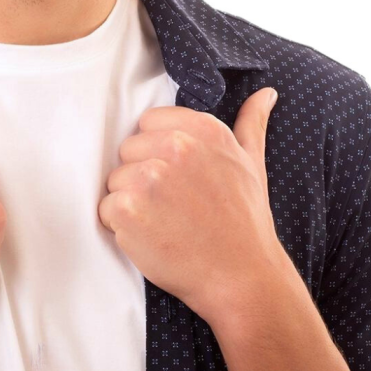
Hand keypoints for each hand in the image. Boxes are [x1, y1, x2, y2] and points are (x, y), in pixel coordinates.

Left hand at [97, 87, 284, 329]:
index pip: (147, 124)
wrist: (241, 277)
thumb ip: (250, 124)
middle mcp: (174, 147)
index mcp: (201, 130)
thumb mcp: (252, 164)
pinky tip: (151, 237)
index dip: (155, 152)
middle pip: (128, 152)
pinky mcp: (127, 209)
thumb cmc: (245, 223)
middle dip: (142, 178)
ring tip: (164, 223)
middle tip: (172, 206)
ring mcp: (148, 178)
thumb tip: (266, 93)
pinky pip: (105, 209)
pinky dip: (120, 227)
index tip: (175, 177)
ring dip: (130, 203)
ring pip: (115, 182)